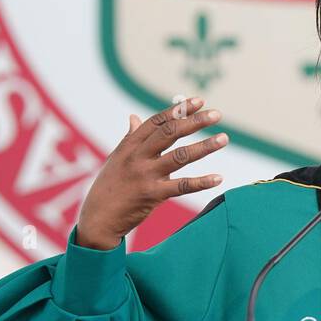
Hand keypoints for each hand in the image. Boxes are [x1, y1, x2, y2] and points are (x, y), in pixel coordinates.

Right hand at [76, 96, 228, 249]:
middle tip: (217, 114)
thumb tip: (134, 117)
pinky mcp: (152, 195)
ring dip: (204, 147)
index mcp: (130, 145)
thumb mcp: (116, 158)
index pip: (157, 121)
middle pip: (170, 133)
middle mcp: (138, 156)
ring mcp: (145, 175)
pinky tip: (218, 178)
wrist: (97, 219)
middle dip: (194, 121)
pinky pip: (181, 186)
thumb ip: (129, 138)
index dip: (179, 109)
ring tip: (224, 138)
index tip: (198, 101)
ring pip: (179, 156)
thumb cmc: (109, 186)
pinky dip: (201, 182)